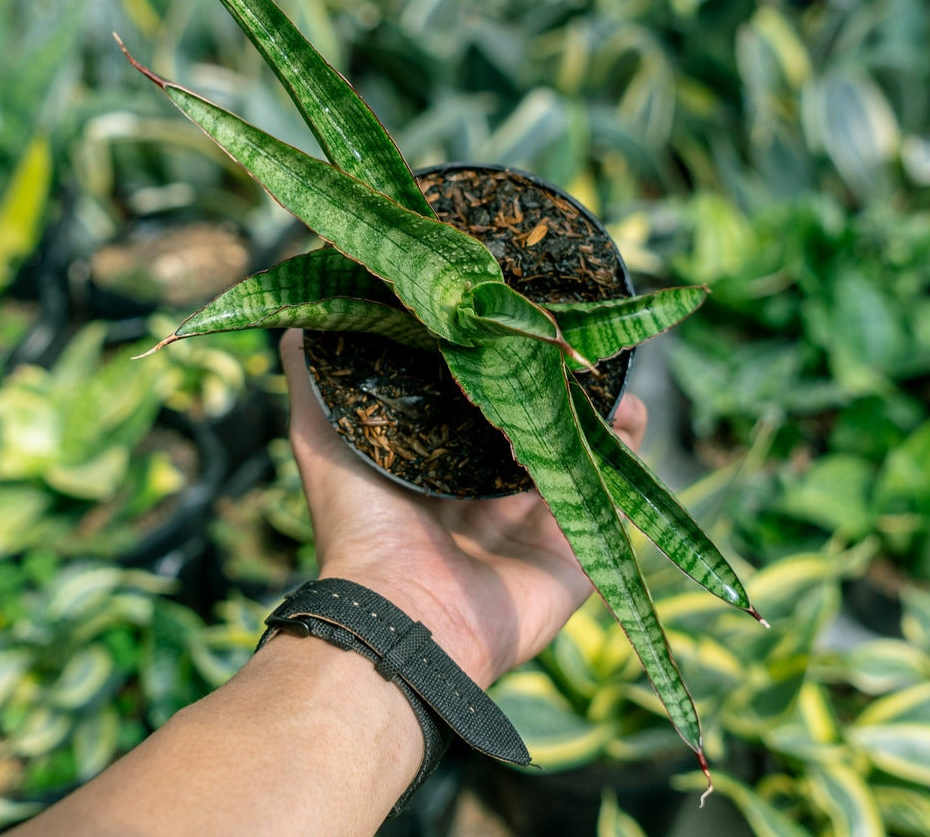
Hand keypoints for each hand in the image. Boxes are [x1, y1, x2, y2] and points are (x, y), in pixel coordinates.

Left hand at [280, 330, 647, 685]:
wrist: (401, 615)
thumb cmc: (358, 523)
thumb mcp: (321, 436)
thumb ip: (312, 377)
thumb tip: (297, 316)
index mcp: (440, 467)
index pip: (478, 402)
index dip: (497, 361)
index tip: (513, 314)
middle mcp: (487, 493)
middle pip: (533, 424)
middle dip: (555, 381)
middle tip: (572, 332)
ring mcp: (533, 523)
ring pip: (578, 452)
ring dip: (598, 408)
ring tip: (610, 363)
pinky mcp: (572, 551)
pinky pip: (609, 496)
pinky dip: (625, 452)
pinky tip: (631, 409)